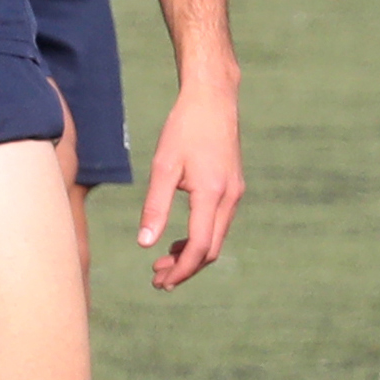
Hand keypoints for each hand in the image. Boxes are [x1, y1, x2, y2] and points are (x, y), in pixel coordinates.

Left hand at [133, 71, 244, 290]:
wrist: (212, 99)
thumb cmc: (184, 128)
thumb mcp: (163, 166)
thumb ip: (155, 207)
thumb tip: (145, 244)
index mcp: (212, 194)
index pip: (199, 247)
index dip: (181, 270)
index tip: (160, 281)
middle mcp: (229, 197)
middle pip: (211, 249)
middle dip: (185, 269)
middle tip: (158, 279)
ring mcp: (235, 193)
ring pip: (216, 238)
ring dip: (192, 255)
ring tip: (164, 263)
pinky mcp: (233, 187)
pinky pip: (219, 224)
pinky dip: (200, 238)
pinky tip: (179, 240)